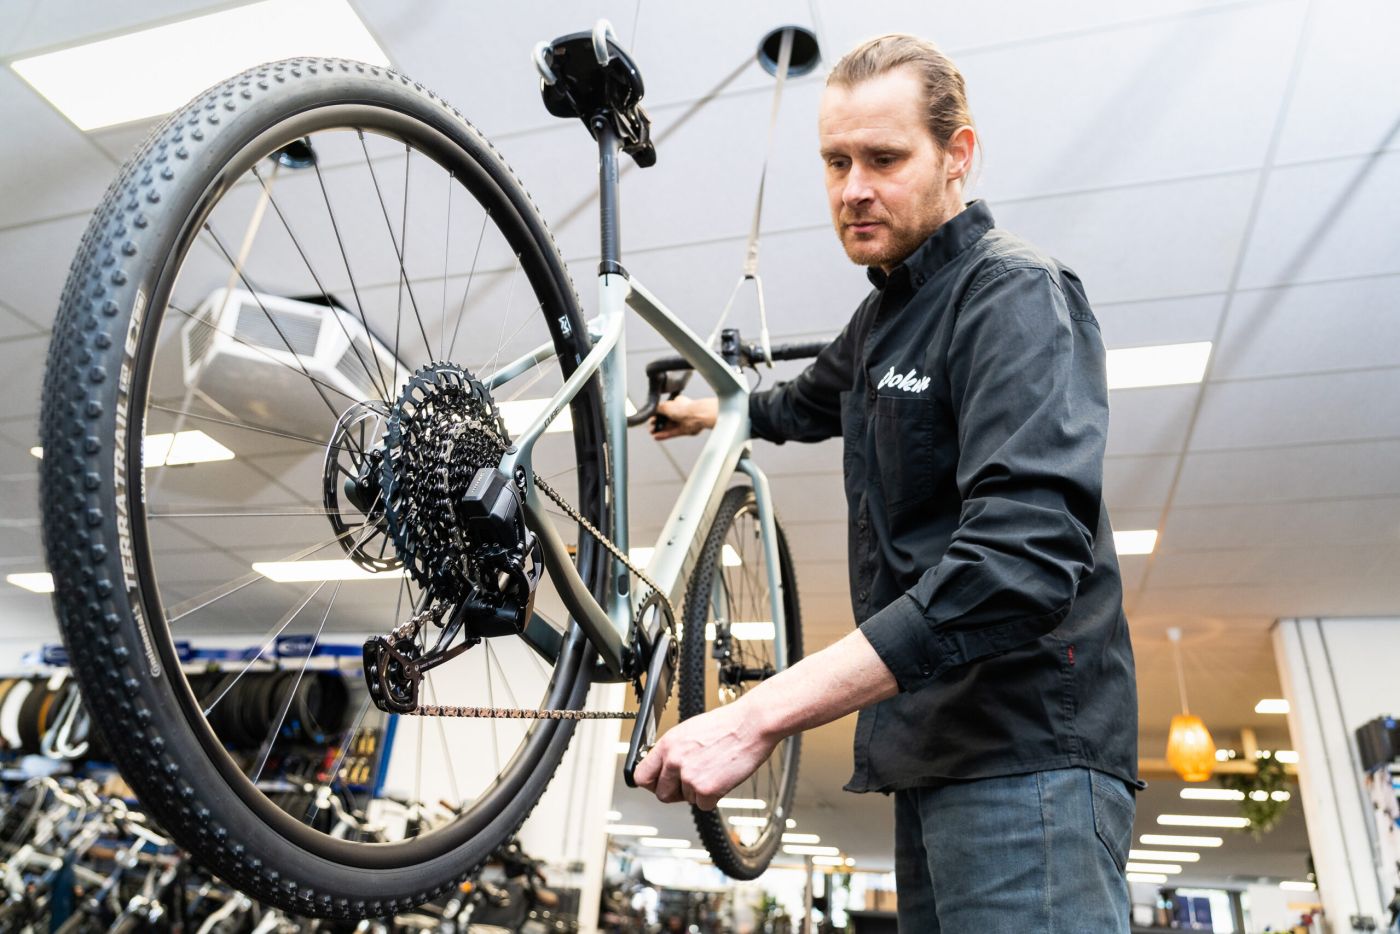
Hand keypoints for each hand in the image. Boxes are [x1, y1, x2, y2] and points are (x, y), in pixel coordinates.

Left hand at [632, 697, 778, 810]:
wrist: (751, 725)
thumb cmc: (726, 725)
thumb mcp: (689, 731)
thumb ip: (673, 751)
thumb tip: (664, 767)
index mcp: (667, 745)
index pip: (641, 776)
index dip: (651, 783)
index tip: (659, 783)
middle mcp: (674, 761)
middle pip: (661, 794)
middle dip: (676, 792)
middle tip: (692, 783)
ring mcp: (689, 777)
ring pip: (686, 799)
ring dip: (699, 792)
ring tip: (713, 771)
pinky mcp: (706, 790)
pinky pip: (704, 805)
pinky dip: (714, 798)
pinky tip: (722, 779)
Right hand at [650, 395, 717, 439]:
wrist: (696, 416)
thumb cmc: (684, 408)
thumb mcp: (665, 406)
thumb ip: (658, 408)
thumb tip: (652, 410)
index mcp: (676, 403)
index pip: (664, 409)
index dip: (656, 414)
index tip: (650, 419)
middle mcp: (679, 412)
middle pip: (665, 419)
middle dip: (657, 423)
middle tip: (650, 427)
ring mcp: (682, 422)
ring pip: (668, 427)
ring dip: (660, 430)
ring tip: (652, 433)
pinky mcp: (684, 430)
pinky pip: (672, 433)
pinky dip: (664, 435)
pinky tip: (657, 437)